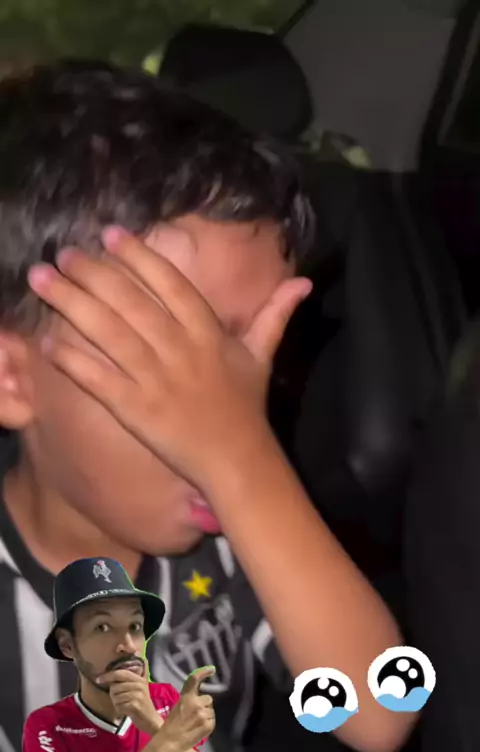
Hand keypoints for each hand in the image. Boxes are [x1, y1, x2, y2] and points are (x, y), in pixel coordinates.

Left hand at [28, 227, 310, 489]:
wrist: (237, 460)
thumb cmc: (246, 406)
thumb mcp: (263, 355)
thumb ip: (276, 314)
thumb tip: (304, 282)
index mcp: (208, 333)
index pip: (171, 285)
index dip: (140, 257)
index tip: (111, 233)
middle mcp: (181, 350)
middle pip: (131, 303)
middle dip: (93, 273)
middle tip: (64, 252)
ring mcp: (157, 381)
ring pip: (109, 334)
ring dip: (72, 304)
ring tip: (42, 278)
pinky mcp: (136, 410)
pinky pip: (99, 379)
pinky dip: (73, 359)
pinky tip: (46, 341)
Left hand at [96, 670, 161, 736]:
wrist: (150, 719)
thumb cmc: (141, 703)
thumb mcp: (137, 688)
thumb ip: (127, 680)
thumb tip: (109, 674)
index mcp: (139, 679)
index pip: (120, 673)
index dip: (108, 676)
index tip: (98, 679)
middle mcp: (139, 685)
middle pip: (115, 687)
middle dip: (113, 695)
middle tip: (120, 700)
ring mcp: (138, 695)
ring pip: (115, 697)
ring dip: (117, 703)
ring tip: (124, 705)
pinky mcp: (135, 705)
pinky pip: (118, 706)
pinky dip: (119, 710)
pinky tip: (126, 711)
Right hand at [161, 665, 215, 751]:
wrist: (168, 742)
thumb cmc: (170, 726)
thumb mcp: (178, 707)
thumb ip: (189, 701)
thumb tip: (200, 700)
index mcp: (186, 697)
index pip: (195, 680)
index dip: (204, 672)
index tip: (211, 669)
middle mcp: (196, 703)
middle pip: (208, 699)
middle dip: (204, 705)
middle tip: (195, 715)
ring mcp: (203, 714)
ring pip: (211, 711)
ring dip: (206, 715)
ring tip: (195, 724)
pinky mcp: (208, 725)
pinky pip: (212, 721)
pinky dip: (207, 725)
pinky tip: (198, 730)